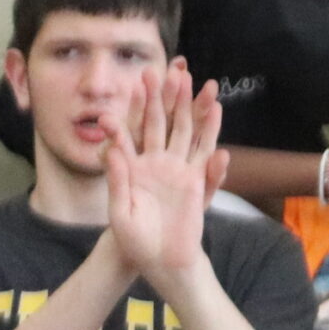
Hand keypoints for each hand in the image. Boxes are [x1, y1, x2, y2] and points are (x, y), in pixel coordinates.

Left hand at [103, 60, 227, 284]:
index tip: (135, 83)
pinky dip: (211, 130)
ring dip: (191, 106)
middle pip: (161, 122)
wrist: (161, 261)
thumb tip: (113, 151)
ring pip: (186, 130)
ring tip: (198, 80)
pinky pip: (204, 151)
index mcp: (133, 167)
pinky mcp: (196, 179)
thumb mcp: (120, 212)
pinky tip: (215, 109)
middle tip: (171, 68)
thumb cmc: (134, 241)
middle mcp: (156, 162)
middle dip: (165, 96)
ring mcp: (178, 168)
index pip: (131, 131)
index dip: (134, 108)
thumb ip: (118, 181)